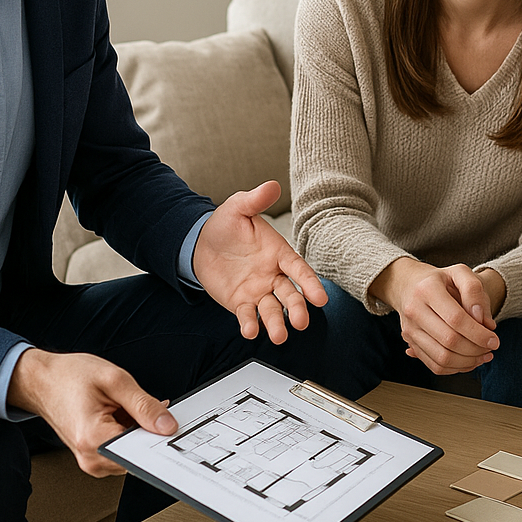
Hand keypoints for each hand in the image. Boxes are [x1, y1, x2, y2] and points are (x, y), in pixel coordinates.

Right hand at [8, 348, 175, 476]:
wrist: (42, 381)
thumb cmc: (70, 376)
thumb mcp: (115, 380)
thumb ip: (143, 405)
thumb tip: (166, 425)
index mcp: (94, 438)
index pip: (141, 451)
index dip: (159, 436)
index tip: (169, 423)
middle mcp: (90, 457)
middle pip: (138, 452)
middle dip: (148, 428)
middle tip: (144, 404)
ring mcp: (90, 459)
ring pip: (131, 451)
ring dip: (137, 429)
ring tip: (122, 405)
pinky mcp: (92, 455)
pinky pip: (121, 448)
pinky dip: (127, 430)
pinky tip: (120, 412)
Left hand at [192, 180, 326, 342]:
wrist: (200, 243)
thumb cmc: (226, 224)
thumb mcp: (239, 207)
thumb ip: (255, 199)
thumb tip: (272, 185)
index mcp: (278, 252)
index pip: (298, 269)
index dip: (310, 283)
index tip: (320, 298)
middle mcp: (272, 275)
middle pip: (290, 294)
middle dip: (298, 308)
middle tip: (301, 322)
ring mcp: (258, 291)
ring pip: (272, 309)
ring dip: (277, 323)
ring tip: (279, 336)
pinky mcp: (241, 303)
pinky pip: (248, 315)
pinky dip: (250, 324)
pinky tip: (250, 331)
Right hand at [371, 259, 500, 374]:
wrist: (410, 284)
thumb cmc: (440, 280)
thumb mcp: (460, 273)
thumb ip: (475, 291)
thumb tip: (484, 322)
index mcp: (427, 289)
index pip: (456, 319)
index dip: (478, 334)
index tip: (494, 340)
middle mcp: (414, 310)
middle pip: (449, 341)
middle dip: (476, 349)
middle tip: (490, 348)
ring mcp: (410, 329)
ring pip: (442, 358)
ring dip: (468, 362)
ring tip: (482, 355)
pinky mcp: (410, 343)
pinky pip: (434, 365)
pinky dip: (456, 368)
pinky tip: (468, 360)